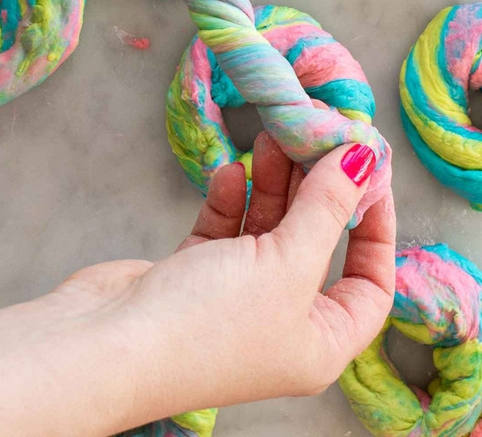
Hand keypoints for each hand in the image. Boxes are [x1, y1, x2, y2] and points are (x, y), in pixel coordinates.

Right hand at [45, 132, 395, 427]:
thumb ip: (326, 207)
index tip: (368, 171)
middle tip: (315, 135)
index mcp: (319, 343)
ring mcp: (236, 299)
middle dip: (316, 190)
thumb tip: (365, 159)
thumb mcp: (286, 264)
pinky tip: (231, 173)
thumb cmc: (208, 321)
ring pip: (269, 231)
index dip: (377, 226)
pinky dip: (232, 200)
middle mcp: (282, 324)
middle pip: (316, 245)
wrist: (105, 345)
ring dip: (272, 183)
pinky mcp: (194, 276)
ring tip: (272, 136)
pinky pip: (226, 230)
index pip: (370, 283)